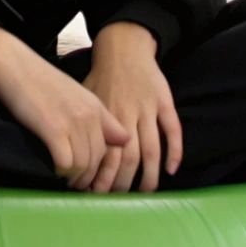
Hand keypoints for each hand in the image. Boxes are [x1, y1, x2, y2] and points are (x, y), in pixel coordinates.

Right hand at [0, 27, 130, 188]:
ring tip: (63, 178)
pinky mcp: (52, 129)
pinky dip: (60, 172)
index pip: (115, 145)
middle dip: (88, 176)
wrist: (13, 64)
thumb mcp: (77, 96)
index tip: (93, 174)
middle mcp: (89, 115)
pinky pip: (66, 164)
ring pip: (83, 165)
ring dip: (73, 178)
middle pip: (98, 160)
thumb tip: (124, 139)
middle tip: (74, 183)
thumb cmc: (41, 82)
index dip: (105, 164)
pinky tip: (53, 168)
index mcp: (97, 107)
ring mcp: (72, 122)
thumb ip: (101, 118)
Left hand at [80, 22, 182, 192]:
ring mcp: (148, 108)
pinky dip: (175, 151)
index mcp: (107, 116)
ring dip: (150, 174)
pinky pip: (173, 129)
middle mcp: (128, 114)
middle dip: (125, 183)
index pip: (107, 156)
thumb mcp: (86, 97)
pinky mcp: (165, 101)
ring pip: (152, 149)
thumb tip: (71, 154)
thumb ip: (86, 124)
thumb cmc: (102, 75)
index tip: (99, 194)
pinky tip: (171, 169)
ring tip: (147, 192)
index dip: (104, 178)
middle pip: (129, 158)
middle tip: (121, 199)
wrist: (124, 47)